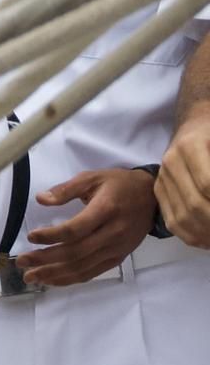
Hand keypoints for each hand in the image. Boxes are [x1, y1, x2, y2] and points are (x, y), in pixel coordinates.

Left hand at [13, 168, 156, 285]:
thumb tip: (41, 199)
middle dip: (45, 260)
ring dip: (55, 274)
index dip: (51, 236)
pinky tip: (53, 280)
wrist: (153, 197)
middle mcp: (113, 234)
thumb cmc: (119, 184)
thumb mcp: (92, 178)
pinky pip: (93, 272)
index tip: (31, 237)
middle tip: (21, 262)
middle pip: (76, 252)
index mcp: (105, 211)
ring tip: (31, 277)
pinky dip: (72, 278)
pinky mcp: (119, 258)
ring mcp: (117, 249)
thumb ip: (66, 189)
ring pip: (83, 267)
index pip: (75, 230)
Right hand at [157, 110, 209, 246]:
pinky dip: (192, 237)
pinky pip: (171, 221)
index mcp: (191, 146)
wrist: (195, 124)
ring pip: (182, 218)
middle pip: (195, 205)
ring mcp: (162, 178)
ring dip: (206, 234)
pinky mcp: (159, 190)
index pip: (208, 184)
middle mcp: (171, 163)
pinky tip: (206, 241)